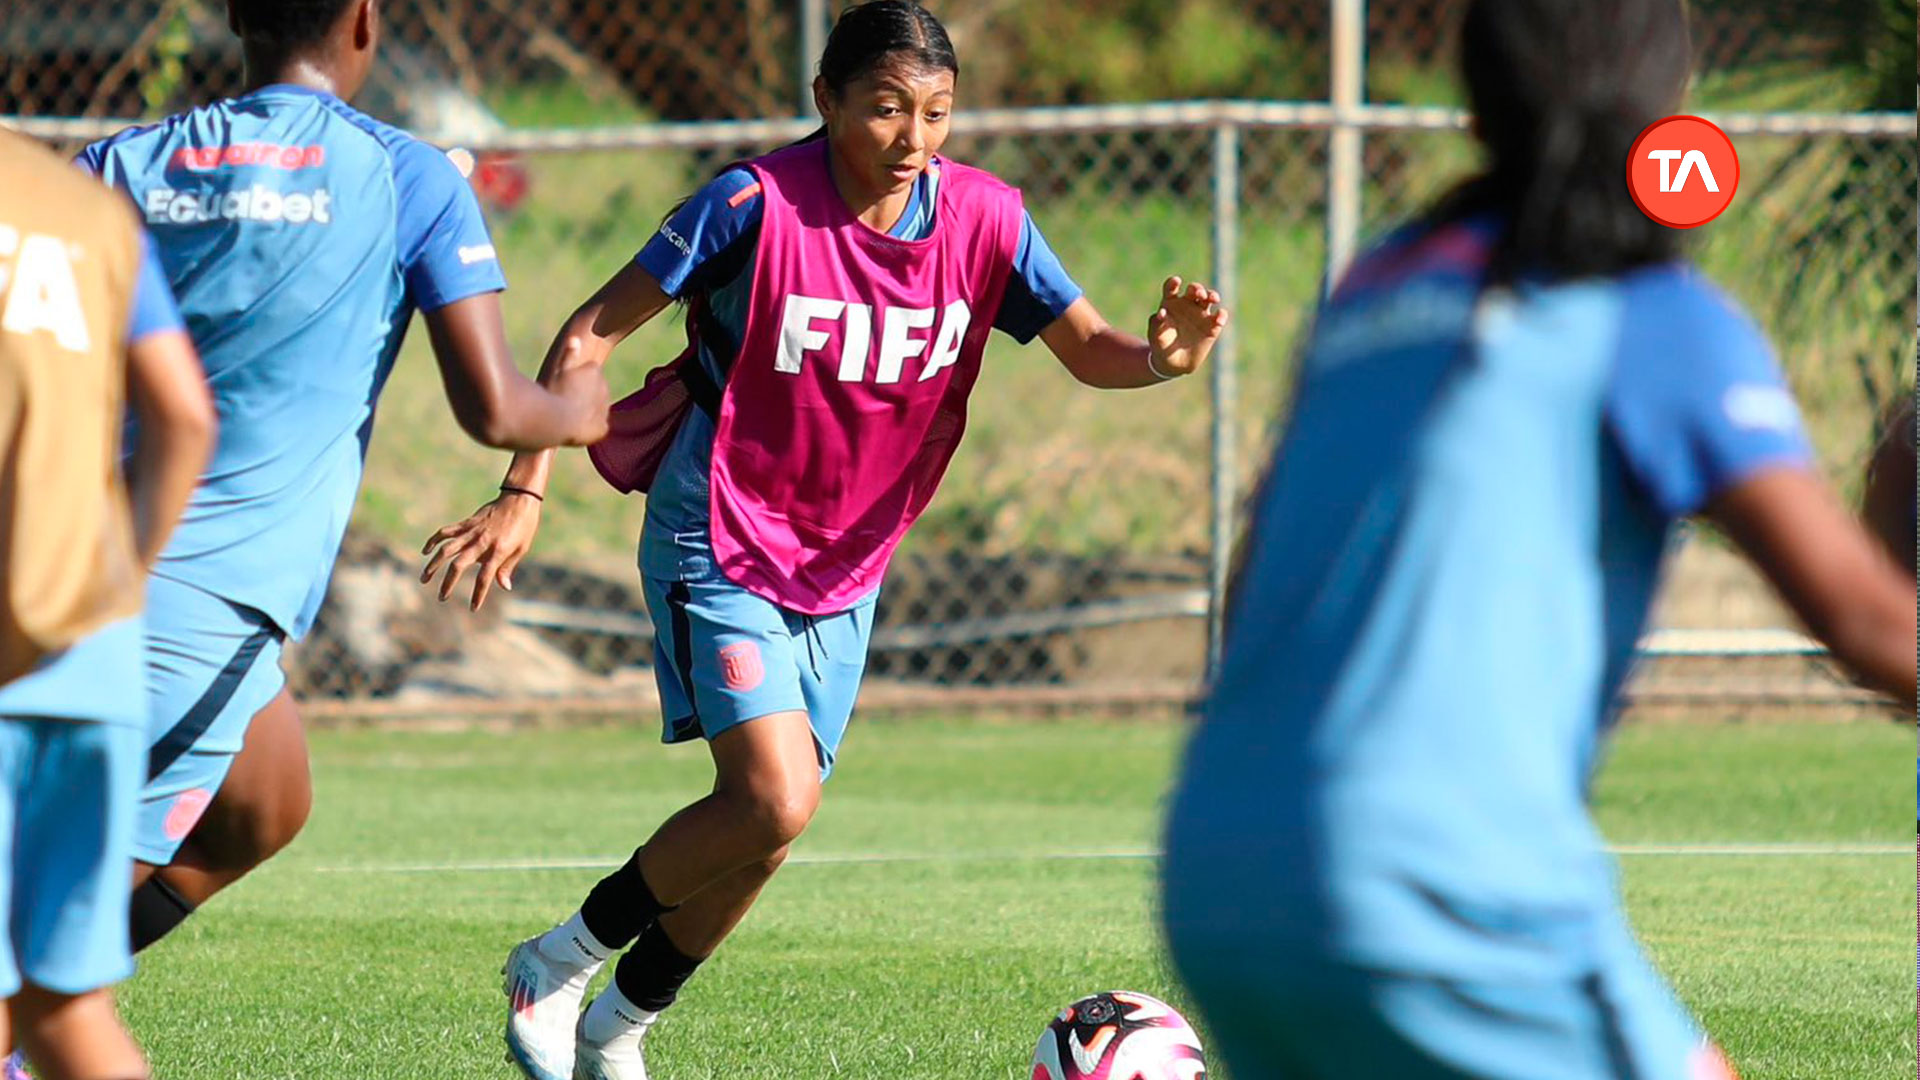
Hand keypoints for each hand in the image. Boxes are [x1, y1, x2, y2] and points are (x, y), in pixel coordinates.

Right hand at [419, 493, 543, 610]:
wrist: (518, 499)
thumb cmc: (524, 526)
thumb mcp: (521, 549)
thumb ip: (508, 568)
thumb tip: (504, 587)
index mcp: (497, 552)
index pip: (484, 578)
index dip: (478, 595)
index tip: (473, 608)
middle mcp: (481, 543)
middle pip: (459, 565)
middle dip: (448, 583)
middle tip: (441, 597)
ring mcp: (471, 532)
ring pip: (446, 549)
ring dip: (433, 564)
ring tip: (424, 578)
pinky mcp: (466, 523)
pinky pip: (446, 532)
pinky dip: (434, 540)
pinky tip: (425, 551)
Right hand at [550, 337, 610, 445]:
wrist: (560, 420)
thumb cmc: (555, 392)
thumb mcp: (558, 370)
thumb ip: (568, 355)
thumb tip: (575, 339)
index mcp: (593, 370)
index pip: (588, 372)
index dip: (574, 380)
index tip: (564, 385)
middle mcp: (604, 387)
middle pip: (592, 390)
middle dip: (582, 394)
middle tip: (564, 401)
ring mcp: (604, 407)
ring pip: (595, 408)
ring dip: (585, 411)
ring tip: (567, 415)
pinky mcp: (603, 427)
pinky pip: (596, 426)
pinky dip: (588, 428)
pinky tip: (575, 428)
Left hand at [1148, 276, 1229, 378]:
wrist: (1174, 364)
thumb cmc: (1161, 347)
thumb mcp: (1155, 338)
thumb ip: (1156, 324)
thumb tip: (1161, 313)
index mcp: (1170, 303)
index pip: (1171, 288)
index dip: (1173, 283)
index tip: (1176, 282)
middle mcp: (1187, 304)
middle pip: (1194, 289)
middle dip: (1198, 288)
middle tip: (1199, 294)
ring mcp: (1200, 314)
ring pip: (1209, 297)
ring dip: (1212, 295)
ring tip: (1212, 299)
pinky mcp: (1212, 326)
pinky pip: (1220, 316)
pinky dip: (1222, 315)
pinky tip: (1219, 320)